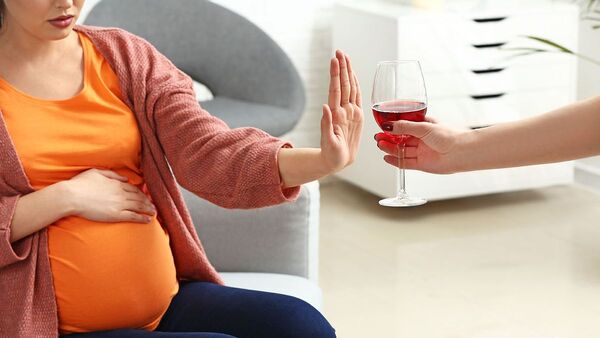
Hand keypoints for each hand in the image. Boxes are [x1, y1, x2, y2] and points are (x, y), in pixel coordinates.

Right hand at [64, 168, 156, 222]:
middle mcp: (121, 193)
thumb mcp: (96, 172)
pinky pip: (133, 216)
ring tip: (154, 212)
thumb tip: (125, 178)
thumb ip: (112, 174)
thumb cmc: (80, 184)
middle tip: (154, 205)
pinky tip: (149, 220)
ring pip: (138, 207)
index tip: (146, 196)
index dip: (142, 193)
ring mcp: (119, 204)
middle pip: (139, 198)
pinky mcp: (115, 215)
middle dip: (148, 202)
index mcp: (117, 184)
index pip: (134, 189)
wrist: (71, 196)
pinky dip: (142, 218)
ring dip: (148, 209)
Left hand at [320, 49, 363, 172]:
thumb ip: (326, 125)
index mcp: (337, 115)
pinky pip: (357, 97)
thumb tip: (325, 106)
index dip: (336, 74)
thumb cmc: (331, 154)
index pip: (337, 90)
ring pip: (350, 88)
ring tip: (344, 57)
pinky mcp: (357, 116)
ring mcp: (350, 112)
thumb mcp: (328, 143)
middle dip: (342, 68)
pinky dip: (355, 85)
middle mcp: (343, 110)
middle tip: (339, 51)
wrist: (336, 161)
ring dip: (347, 72)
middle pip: (344, 85)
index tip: (334, 59)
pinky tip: (353, 75)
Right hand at [375, 119, 467, 173]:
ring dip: (390, 148)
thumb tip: (388, 126)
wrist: (461, 152)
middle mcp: (421, 139)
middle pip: (400, 139)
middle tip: (378, 137)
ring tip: (380, 145)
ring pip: (401, 150)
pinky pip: (405, 163)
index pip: (404, 126)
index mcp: (423, 127)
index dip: (392, 127)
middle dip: (388, 138)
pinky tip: (387, 157)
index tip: (382, 127)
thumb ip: (404, 127)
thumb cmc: (448, 136)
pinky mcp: (421, 164)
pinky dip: (395, 160)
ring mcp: (421, 152)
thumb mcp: (423, 127)